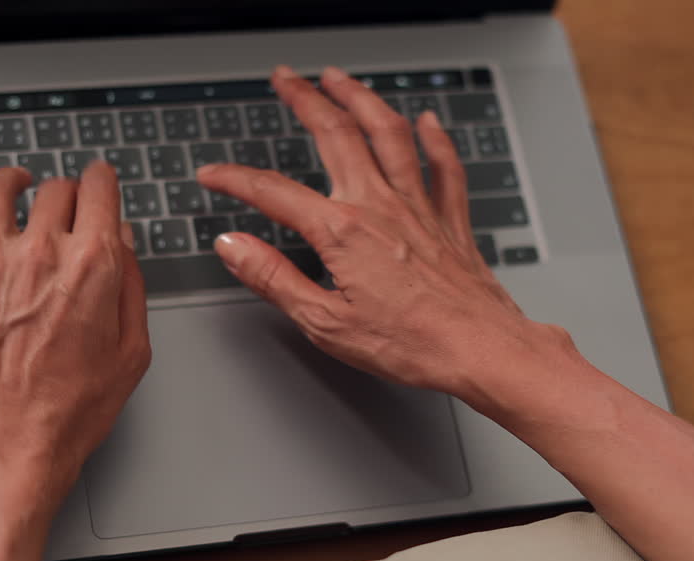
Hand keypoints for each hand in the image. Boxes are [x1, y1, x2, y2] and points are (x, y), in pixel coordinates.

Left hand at [0, 161, 150, 511]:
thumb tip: (125, 244)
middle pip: (55, 190)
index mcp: (92, 266)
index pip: (99, 191)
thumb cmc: (70, 411)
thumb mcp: (133, 352)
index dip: (104, 181)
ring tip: (17, 182)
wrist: (11, 444)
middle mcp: (40, 253)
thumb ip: (131, 287)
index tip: (103, 183)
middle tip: (70, 204)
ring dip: (13, 179)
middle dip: (68, 191)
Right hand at [197, 65, 570, 398]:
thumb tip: (233, 248)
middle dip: (305, 99)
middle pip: (336, 134)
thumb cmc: (412, 345)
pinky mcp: (451, 220)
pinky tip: (428, 121)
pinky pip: (444, 166)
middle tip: (285, 79)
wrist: (480, 349)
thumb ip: (273, 279)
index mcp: (343, 232)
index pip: (274, 192)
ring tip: (340, 78)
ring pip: (389, 133)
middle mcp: (382, 207)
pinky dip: (435, 139)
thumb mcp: (325, 323)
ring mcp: (420, 208)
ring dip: (361, 98)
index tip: (213, 174)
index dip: (235, 179)